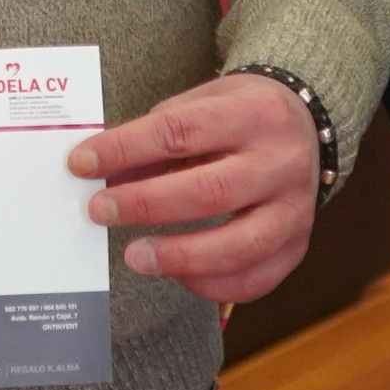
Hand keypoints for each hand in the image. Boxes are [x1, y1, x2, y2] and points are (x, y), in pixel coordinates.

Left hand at [69, 75, 321, 303]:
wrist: (308, 125)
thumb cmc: (240, 115)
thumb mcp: (200, 105)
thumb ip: (156, 137)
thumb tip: (101, 173)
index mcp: (255, 114)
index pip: (180, 132)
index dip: (125, 149)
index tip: (81, 163)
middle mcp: (282, 162)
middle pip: (209, 191)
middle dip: (145, 205)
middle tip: (99, 211)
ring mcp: (296, 209)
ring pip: (237, 245)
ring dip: (178, 256)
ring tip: (134, 256)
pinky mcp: (298, 247)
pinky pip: (253, 280)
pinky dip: (209, 284)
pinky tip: (176, 274)